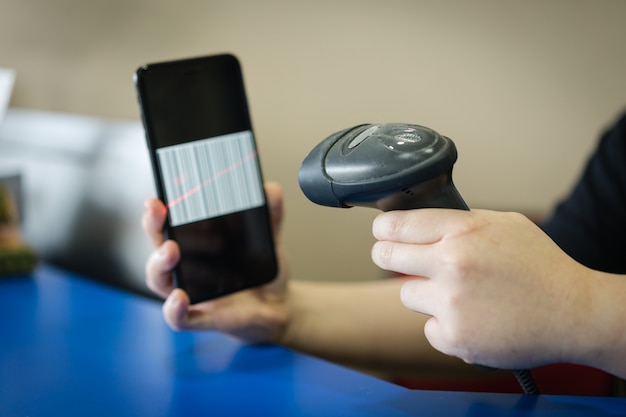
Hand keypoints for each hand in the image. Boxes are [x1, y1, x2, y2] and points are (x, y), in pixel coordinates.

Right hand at [142, 182, 290, 343]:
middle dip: (153, 226)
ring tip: (170, 250)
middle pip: (157, 245)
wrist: (278, 305)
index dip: (158, 210)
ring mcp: (190, 293)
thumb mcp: (267, 240)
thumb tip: (272, 189)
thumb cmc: (260, 269)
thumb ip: (270, 216)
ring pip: (159, 280)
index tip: (157, 195)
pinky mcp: (202, 318)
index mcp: (194, 243)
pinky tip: (179, 298)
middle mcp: (185, 266)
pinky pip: (179, 318)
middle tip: (157, 210)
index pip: (167, 223)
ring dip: (159, 264)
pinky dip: (174, 309)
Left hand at [371, 209, 589, 369]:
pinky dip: (445, 325)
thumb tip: (422, 223)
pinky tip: (473, 319)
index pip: (397, 225)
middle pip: (386, 256)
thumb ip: (460, 222)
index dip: (384, 229)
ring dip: (424, 294)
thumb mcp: (504, 224)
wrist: (575, 313)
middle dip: (386, 255)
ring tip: (459, 295)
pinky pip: (428, 327)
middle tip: (393, 257)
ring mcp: (450, 303)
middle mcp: (451, 264)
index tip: (382, 233)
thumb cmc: (541, 267)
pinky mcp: (454, 337)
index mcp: (462, 231)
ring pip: (406, 294)